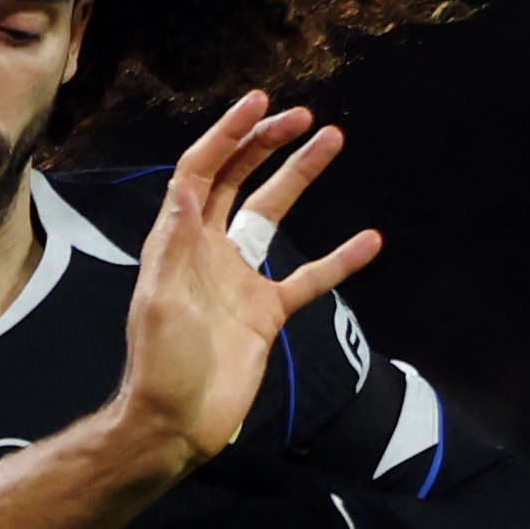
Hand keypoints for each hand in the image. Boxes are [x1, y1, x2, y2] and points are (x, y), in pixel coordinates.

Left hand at [109, 90, 377, 465]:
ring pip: (273, 215)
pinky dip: (338, 260)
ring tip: (333, 139)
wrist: (177, 424)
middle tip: (302, 116)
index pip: (201, 172)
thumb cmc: (160, 365)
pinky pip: (308, 278)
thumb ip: (175, 244)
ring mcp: (240, 278)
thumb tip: (185, 187)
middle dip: (266, 143)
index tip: (259, 104)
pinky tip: (369, 240)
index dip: (227, 136)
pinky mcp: (266, 312)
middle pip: (238, 180)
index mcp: (178, 242)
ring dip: (300, 177)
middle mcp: (208, 251)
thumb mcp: (160, 300)